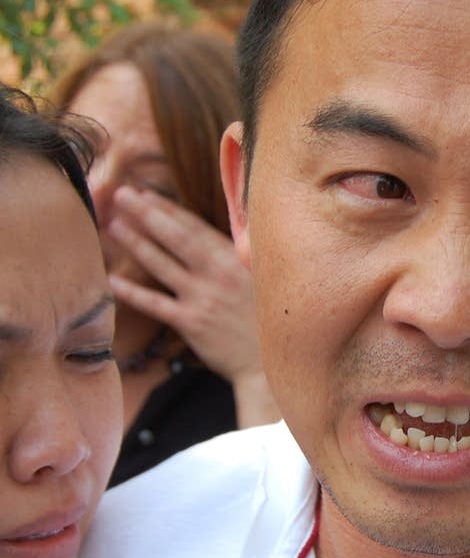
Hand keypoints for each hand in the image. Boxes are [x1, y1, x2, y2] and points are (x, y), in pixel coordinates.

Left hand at [107, 186, 279, 426]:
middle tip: (122, 194)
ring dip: (136, 243)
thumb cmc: (268, 320)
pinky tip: (113, 281)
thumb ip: (243, 257)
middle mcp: (218, 275)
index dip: (169, 209)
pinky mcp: (191, 323)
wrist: (270, 363)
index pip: (197, 227)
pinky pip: (156, 304)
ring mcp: (203, 298)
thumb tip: (232, 232)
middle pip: (176, 238)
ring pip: (162, 265)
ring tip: (114, 225)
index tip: (148, 194)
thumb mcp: (264, 280)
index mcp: (236, 260)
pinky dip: (133, 293)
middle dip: (147, 213)